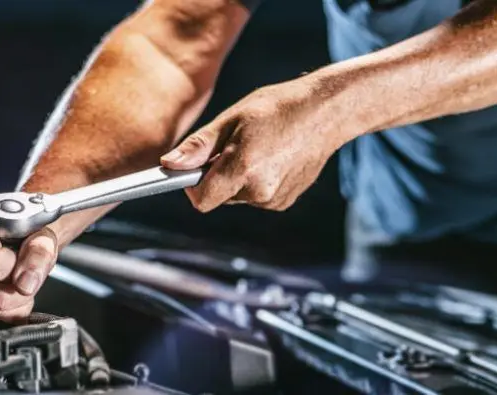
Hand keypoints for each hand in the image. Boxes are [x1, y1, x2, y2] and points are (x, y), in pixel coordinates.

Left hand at [160, 80, 356, 211]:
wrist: (326, 111)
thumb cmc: (276, 108)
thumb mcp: (232, 119)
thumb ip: (199, 147)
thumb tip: (170, 165)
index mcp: (244, 169)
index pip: (201, 200)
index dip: (191, 186)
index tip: (192, 169)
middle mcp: (260, 191)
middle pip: (218, 196)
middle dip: (216, 176)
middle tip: (233, 145)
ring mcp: (275, 199)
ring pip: (237, 195)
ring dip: (237, 177)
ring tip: (258, 147)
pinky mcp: (285, 201)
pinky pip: (256, 195)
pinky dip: (255, 180)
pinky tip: (272, 157)